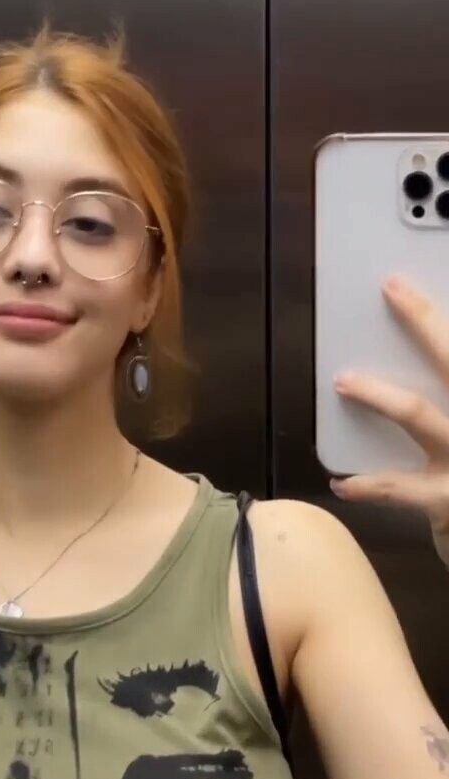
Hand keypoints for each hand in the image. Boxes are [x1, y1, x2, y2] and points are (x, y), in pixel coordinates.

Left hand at [328, 274, 448, 551]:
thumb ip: (445, 380)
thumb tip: (426, 341)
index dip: (435, 314)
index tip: (407, 280)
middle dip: (425, 321)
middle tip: (392, 288)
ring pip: (418, 412)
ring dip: (378, 393)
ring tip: (344, 379)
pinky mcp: (447, 498)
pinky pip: (397, 486)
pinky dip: (366, 485)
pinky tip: (341, 482)